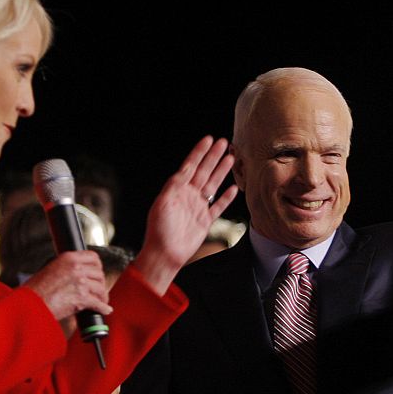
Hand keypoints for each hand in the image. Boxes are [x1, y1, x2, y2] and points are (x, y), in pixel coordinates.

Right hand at [25, 251, 111, 321]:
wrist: (29, 304)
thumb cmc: (35, 290)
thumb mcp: (50, 269)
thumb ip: (66, 269)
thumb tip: (78, 274)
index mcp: (68, 258)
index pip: (93, 257)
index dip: (98, 266)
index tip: (98, 272)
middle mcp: (76, 268)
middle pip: (99, 274)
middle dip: (100, 283)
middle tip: (99, 290)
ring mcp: (80, 283)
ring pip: (100, 288)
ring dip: (102, 296)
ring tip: (101, 301)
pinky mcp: (82, 298)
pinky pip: (99, 303)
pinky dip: (103, 308)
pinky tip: (105, 310)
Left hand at [133, 136, 237, 293]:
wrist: (165, 253)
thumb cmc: (159, 230)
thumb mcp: (163, 203)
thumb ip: (174, 185)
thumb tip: (185, 169)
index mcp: (176, 190)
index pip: (190, 166)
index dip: (199, 153)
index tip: (208, 140)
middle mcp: (188, 196)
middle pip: (204, 172)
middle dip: (213, 157)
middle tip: (224, 143)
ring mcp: (197, 208)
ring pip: (212, 185)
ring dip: (221, 172)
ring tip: (231, 158)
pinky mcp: (205, 221)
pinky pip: (218, 207)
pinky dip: (226, 198)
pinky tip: (233, 188)